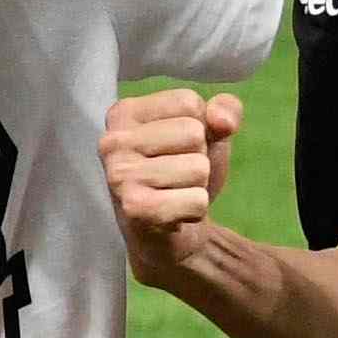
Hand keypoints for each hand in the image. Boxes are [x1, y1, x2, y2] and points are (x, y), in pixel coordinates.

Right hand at [103, 82, 245, 271]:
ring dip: (197, 186)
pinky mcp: (133, 208)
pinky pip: (196, 200)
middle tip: (175, 176)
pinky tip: (174, 214)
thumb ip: (225, 109)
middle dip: (198, 158)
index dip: (200, 127)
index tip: (176, 148)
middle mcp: (113, 141)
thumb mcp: (208, 132)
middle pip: (194, 133)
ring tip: (174, 194)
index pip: (189, 102)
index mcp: (124, 113)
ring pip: (198, 168)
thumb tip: (222, 121)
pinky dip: (196, 210)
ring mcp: (119, 175)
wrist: (168, 235)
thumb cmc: (182, 174)